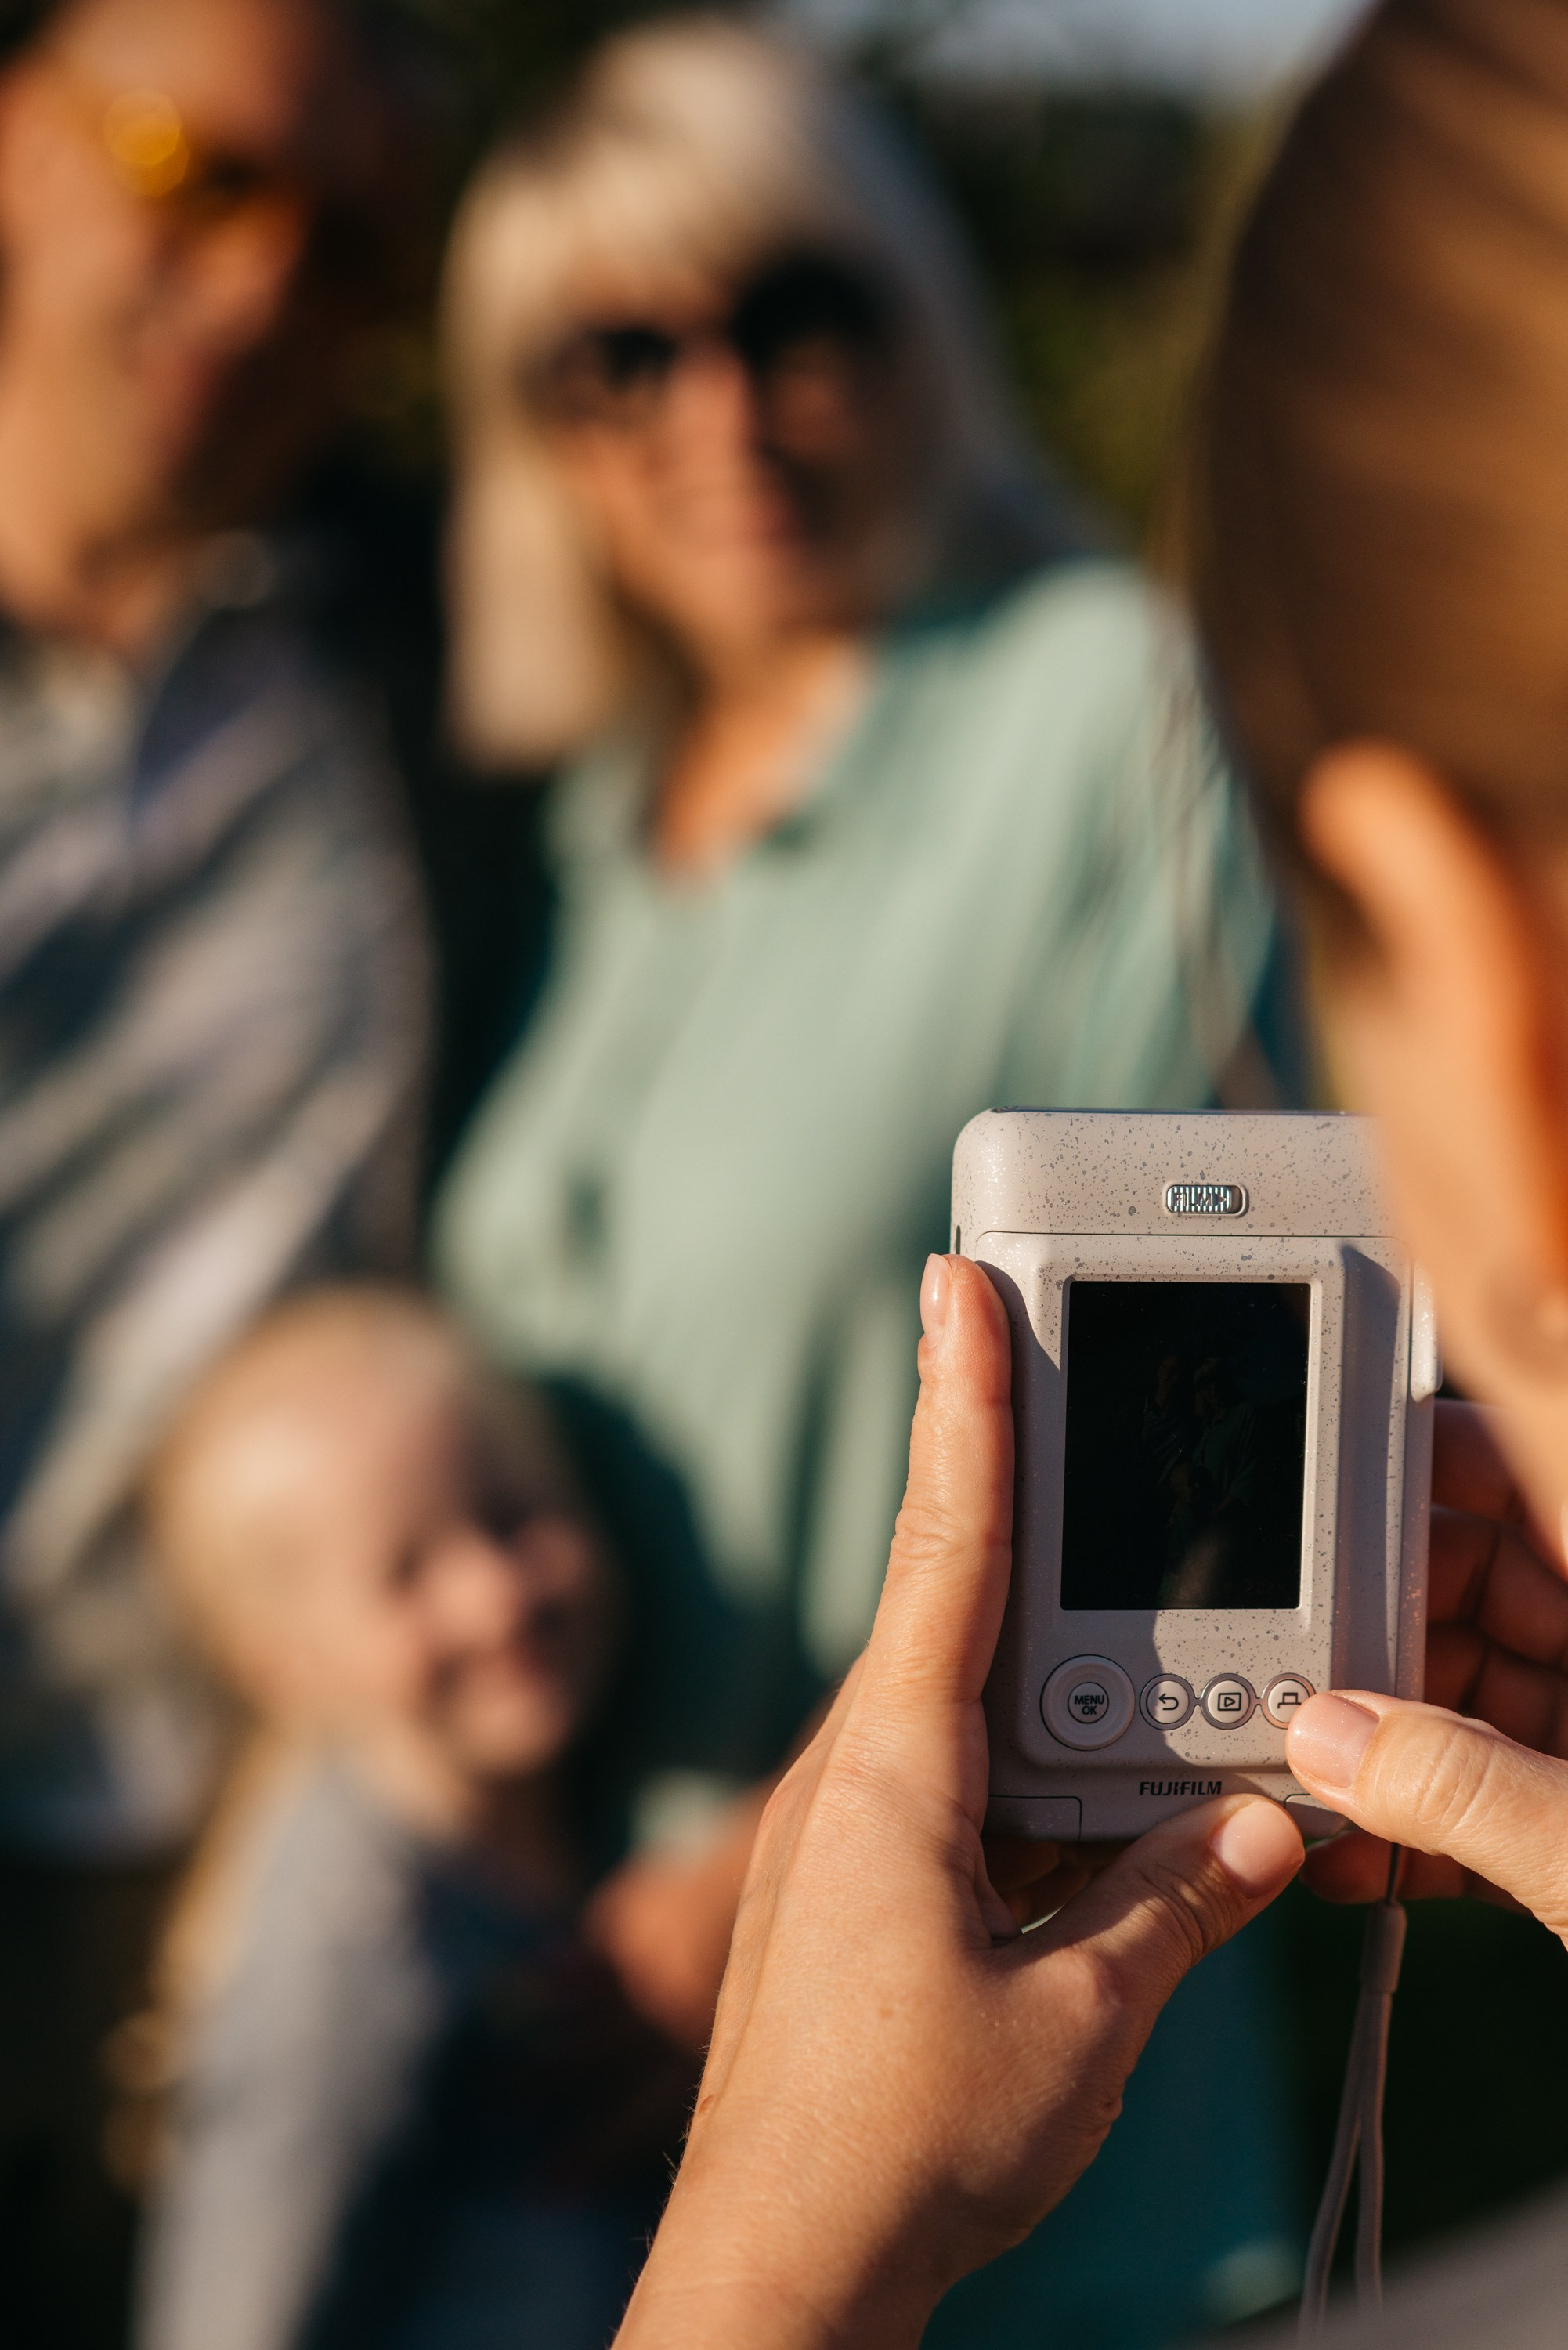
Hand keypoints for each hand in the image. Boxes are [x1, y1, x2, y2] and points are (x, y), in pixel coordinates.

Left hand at [615, 1257, 1304, 2349]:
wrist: (778, 2271)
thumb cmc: (907, 2145)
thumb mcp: (1080, 2018)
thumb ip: (1175, 1901)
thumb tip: (1263, 1824)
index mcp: (893, 1770)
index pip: (944, 1547)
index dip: (961, 1405)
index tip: (954, 1287)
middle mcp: (854, 1777)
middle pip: (955, 1605)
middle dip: (1019, 1505)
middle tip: (1067, 1389)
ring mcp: (843, 1834)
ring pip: (963, 1706)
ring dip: (1043, 1674)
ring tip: (1131, 1643)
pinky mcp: (855, 1891)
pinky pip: (953, 1789)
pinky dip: (1026, 1773)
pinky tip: (1095, 1808)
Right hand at [1301, 1398, 1567, 1907]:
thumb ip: (1468, 1790)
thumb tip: (1328, 1739)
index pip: (1527, 1474)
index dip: (1427, 1465)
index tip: (1321, 1476)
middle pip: (1479, 1594)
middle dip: (1373, 1643)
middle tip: (1287, 1677)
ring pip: (1475, 1702)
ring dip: (1384, 1751)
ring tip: (1304, 1784)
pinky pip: (1501, 1799)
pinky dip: (1430, 1830)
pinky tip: (1359, 1858)